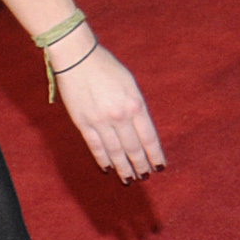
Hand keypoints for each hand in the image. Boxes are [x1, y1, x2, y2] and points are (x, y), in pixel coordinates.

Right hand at [54, 44, 166, 180]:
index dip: (154, 154)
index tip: (160, 166)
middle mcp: (119, 116)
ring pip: (114, 151)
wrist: (78, 59)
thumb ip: (136, 107)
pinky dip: (102, 159)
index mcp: (135, 104)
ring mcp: (100, 121)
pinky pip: (95, 146)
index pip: (148, 137)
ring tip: (128, 179)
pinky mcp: (82, 122)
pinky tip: (108, 169)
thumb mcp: (130, 85)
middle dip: (140, 165)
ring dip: (122, 167)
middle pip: (132, 148)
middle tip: (144, 177)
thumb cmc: (108, 68)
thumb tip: (140, 130)